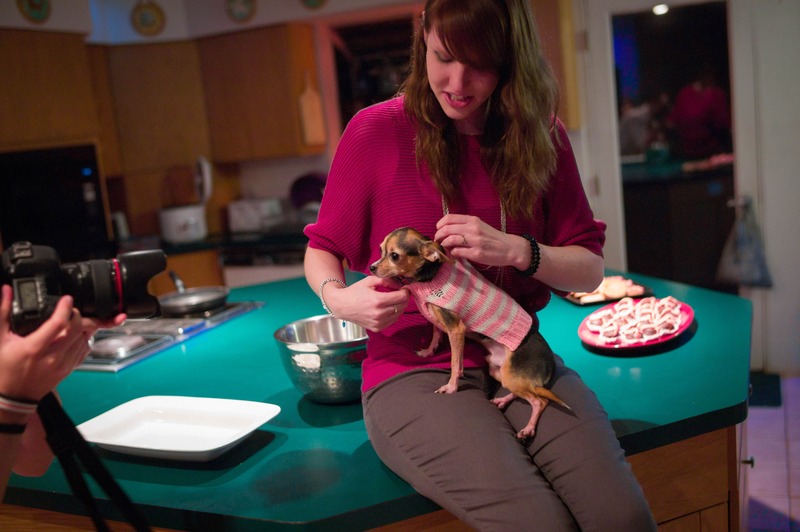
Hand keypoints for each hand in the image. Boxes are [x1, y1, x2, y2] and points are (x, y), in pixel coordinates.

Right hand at [0, 285, 125, 402]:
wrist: (12, 396)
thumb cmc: (4, 368)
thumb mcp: (0, 339)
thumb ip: (3, 312)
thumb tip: (5, 291)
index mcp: (34, 348)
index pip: (58, 324)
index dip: (66, 308)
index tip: (66, 299)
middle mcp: (52, 357)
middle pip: (76, 330)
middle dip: (76, 315)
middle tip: (69, 310)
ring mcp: (62, 365)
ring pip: (83, 339)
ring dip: (81, 327)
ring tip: (71, 321)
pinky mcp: (68, 370)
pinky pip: (83, 351)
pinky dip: (82, 340)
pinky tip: (73, 335)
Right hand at [324, 276, 408, 331]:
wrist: (341, 305)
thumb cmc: (355, 291)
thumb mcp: (370, 281)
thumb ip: (386, 280)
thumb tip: (400, 283)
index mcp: (378, 300)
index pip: (402, 297)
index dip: (406, 291)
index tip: (405, 287)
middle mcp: (379, 314)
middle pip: (402, 306)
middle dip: (404, 298)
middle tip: (400, 292)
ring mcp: (378, 323)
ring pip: (399, 314)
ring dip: (399, 306)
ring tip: (393, 300)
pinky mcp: (377, 328)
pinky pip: (392, 321)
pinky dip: (394, 314)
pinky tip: (388, 308)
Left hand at [434, 214, 527, 269]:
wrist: (510, 248)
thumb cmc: (493, 238)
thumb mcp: (480, 226)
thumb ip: (465, 226)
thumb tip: (446, 231)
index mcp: (473, 220)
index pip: (449, 218)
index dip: (439, 225)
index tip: (438, 230)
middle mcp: (473, 228)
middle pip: (446, 229)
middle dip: (438, 236)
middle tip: (438, 241)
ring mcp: (475, 241)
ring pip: (450, 240)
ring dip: (444, 245)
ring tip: (446, 248)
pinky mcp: (476, 254)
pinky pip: (457, 252)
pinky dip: (453, 253)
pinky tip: (456, 254)